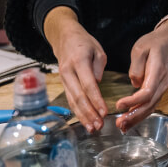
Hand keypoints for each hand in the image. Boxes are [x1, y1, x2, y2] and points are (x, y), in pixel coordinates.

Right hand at [45, 11, 107, 133]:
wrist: (64, 37)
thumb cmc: (84, 43)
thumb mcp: (98, 50)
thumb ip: (99, 67)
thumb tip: (97, 84)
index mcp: (78, 62)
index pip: (88, 85)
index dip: (96, 100)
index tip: (104, 112)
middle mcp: (68, 72)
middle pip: (78, 97)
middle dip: (89, 113)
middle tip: (98, 126)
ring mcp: (63, 79)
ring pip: (72, 101)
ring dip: (82, 116)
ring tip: (92, 128)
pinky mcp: (63, 84)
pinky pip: (70, 99)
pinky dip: (77, 112)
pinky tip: (84, 120)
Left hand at [115, 21, 167, 131]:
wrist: (167, 41)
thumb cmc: (152, 43)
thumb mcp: (140, 49)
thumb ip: (136, 67)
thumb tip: (134, 83)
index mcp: (158, 71)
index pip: (147, 92)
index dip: (133, 101)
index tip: (119, 105)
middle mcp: (163, 82)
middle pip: (150, 103)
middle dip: (134, 116)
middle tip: (119, 124)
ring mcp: (163, 86)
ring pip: (151, 106)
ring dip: (137, 118)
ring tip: (122, 126)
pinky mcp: (160, 89)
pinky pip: (151, 104)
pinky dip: (141, 113)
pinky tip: (131, 119)